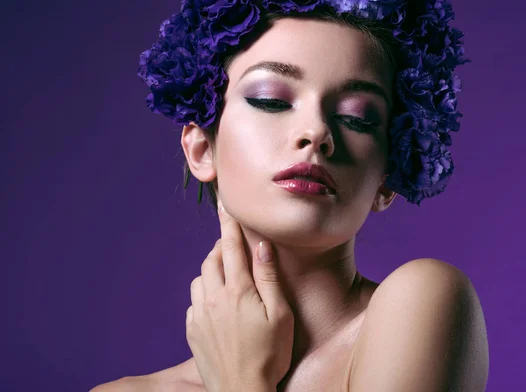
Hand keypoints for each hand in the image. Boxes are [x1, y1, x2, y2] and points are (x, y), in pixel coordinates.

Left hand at [185, 200, 294, 391]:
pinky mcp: (192, 330)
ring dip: (211, 270)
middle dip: (220, 248)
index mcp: (238, 291)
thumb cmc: (270, 355)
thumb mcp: (280, 315)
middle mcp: (214, 298)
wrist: (242, 391)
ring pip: (200, 278)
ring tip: (226, 276)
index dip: (228, 224)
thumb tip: (261, 246)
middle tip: (232, 247)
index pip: (230, 247)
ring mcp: (200, 315)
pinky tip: (217, 304)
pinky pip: (194, 301)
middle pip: (212, 259)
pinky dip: (204, 293)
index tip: (224, 205)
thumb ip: (268, 278)